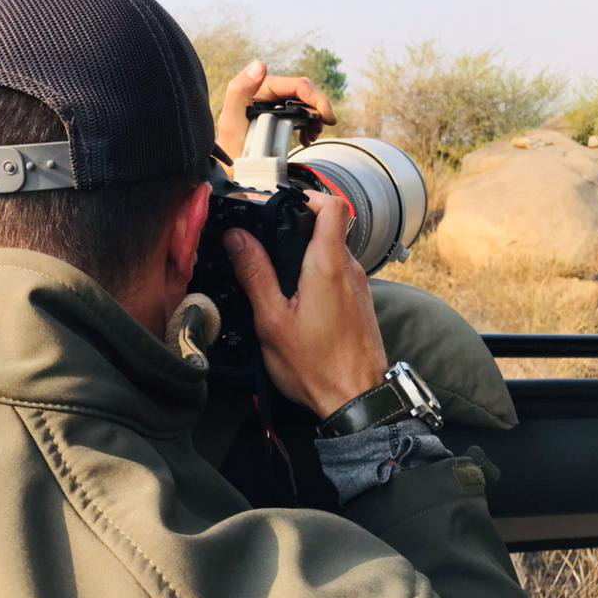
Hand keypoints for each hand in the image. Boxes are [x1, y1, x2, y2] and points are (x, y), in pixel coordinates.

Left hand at [217, 60, 336, 167]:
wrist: (233, 170)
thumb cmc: (229, 148)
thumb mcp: (230, 121)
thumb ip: (240, 90)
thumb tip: (260, 64)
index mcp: (261, 88)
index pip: (297, 86)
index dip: (316, 98)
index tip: (326, 117)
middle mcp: (269, 93)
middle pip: (305, 93)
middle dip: (318, 109)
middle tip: (321, 128)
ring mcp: (276, 106)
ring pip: (307, 104)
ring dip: (315, 119)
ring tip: (312, 136)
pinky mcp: (280, 118)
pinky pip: (303, 116)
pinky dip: (310, 126)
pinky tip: (307, 139)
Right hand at [223, 191, 387, 418]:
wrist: (357, 401)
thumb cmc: (316, 366)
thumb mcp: (273, 320)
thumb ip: (256, 274)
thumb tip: (237, 237)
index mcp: (328, 266)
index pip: (332, 206)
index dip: (307, 197)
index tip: (280, 206)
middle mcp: (349, 270)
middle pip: (328, 228)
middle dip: (295, 229)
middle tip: (264, 243)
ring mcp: (359, 286)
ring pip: (332, 252)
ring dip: (305, 255)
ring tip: (276, 275)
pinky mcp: (360, 303)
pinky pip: (338, 274)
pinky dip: (317, 275)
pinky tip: (296, 299)